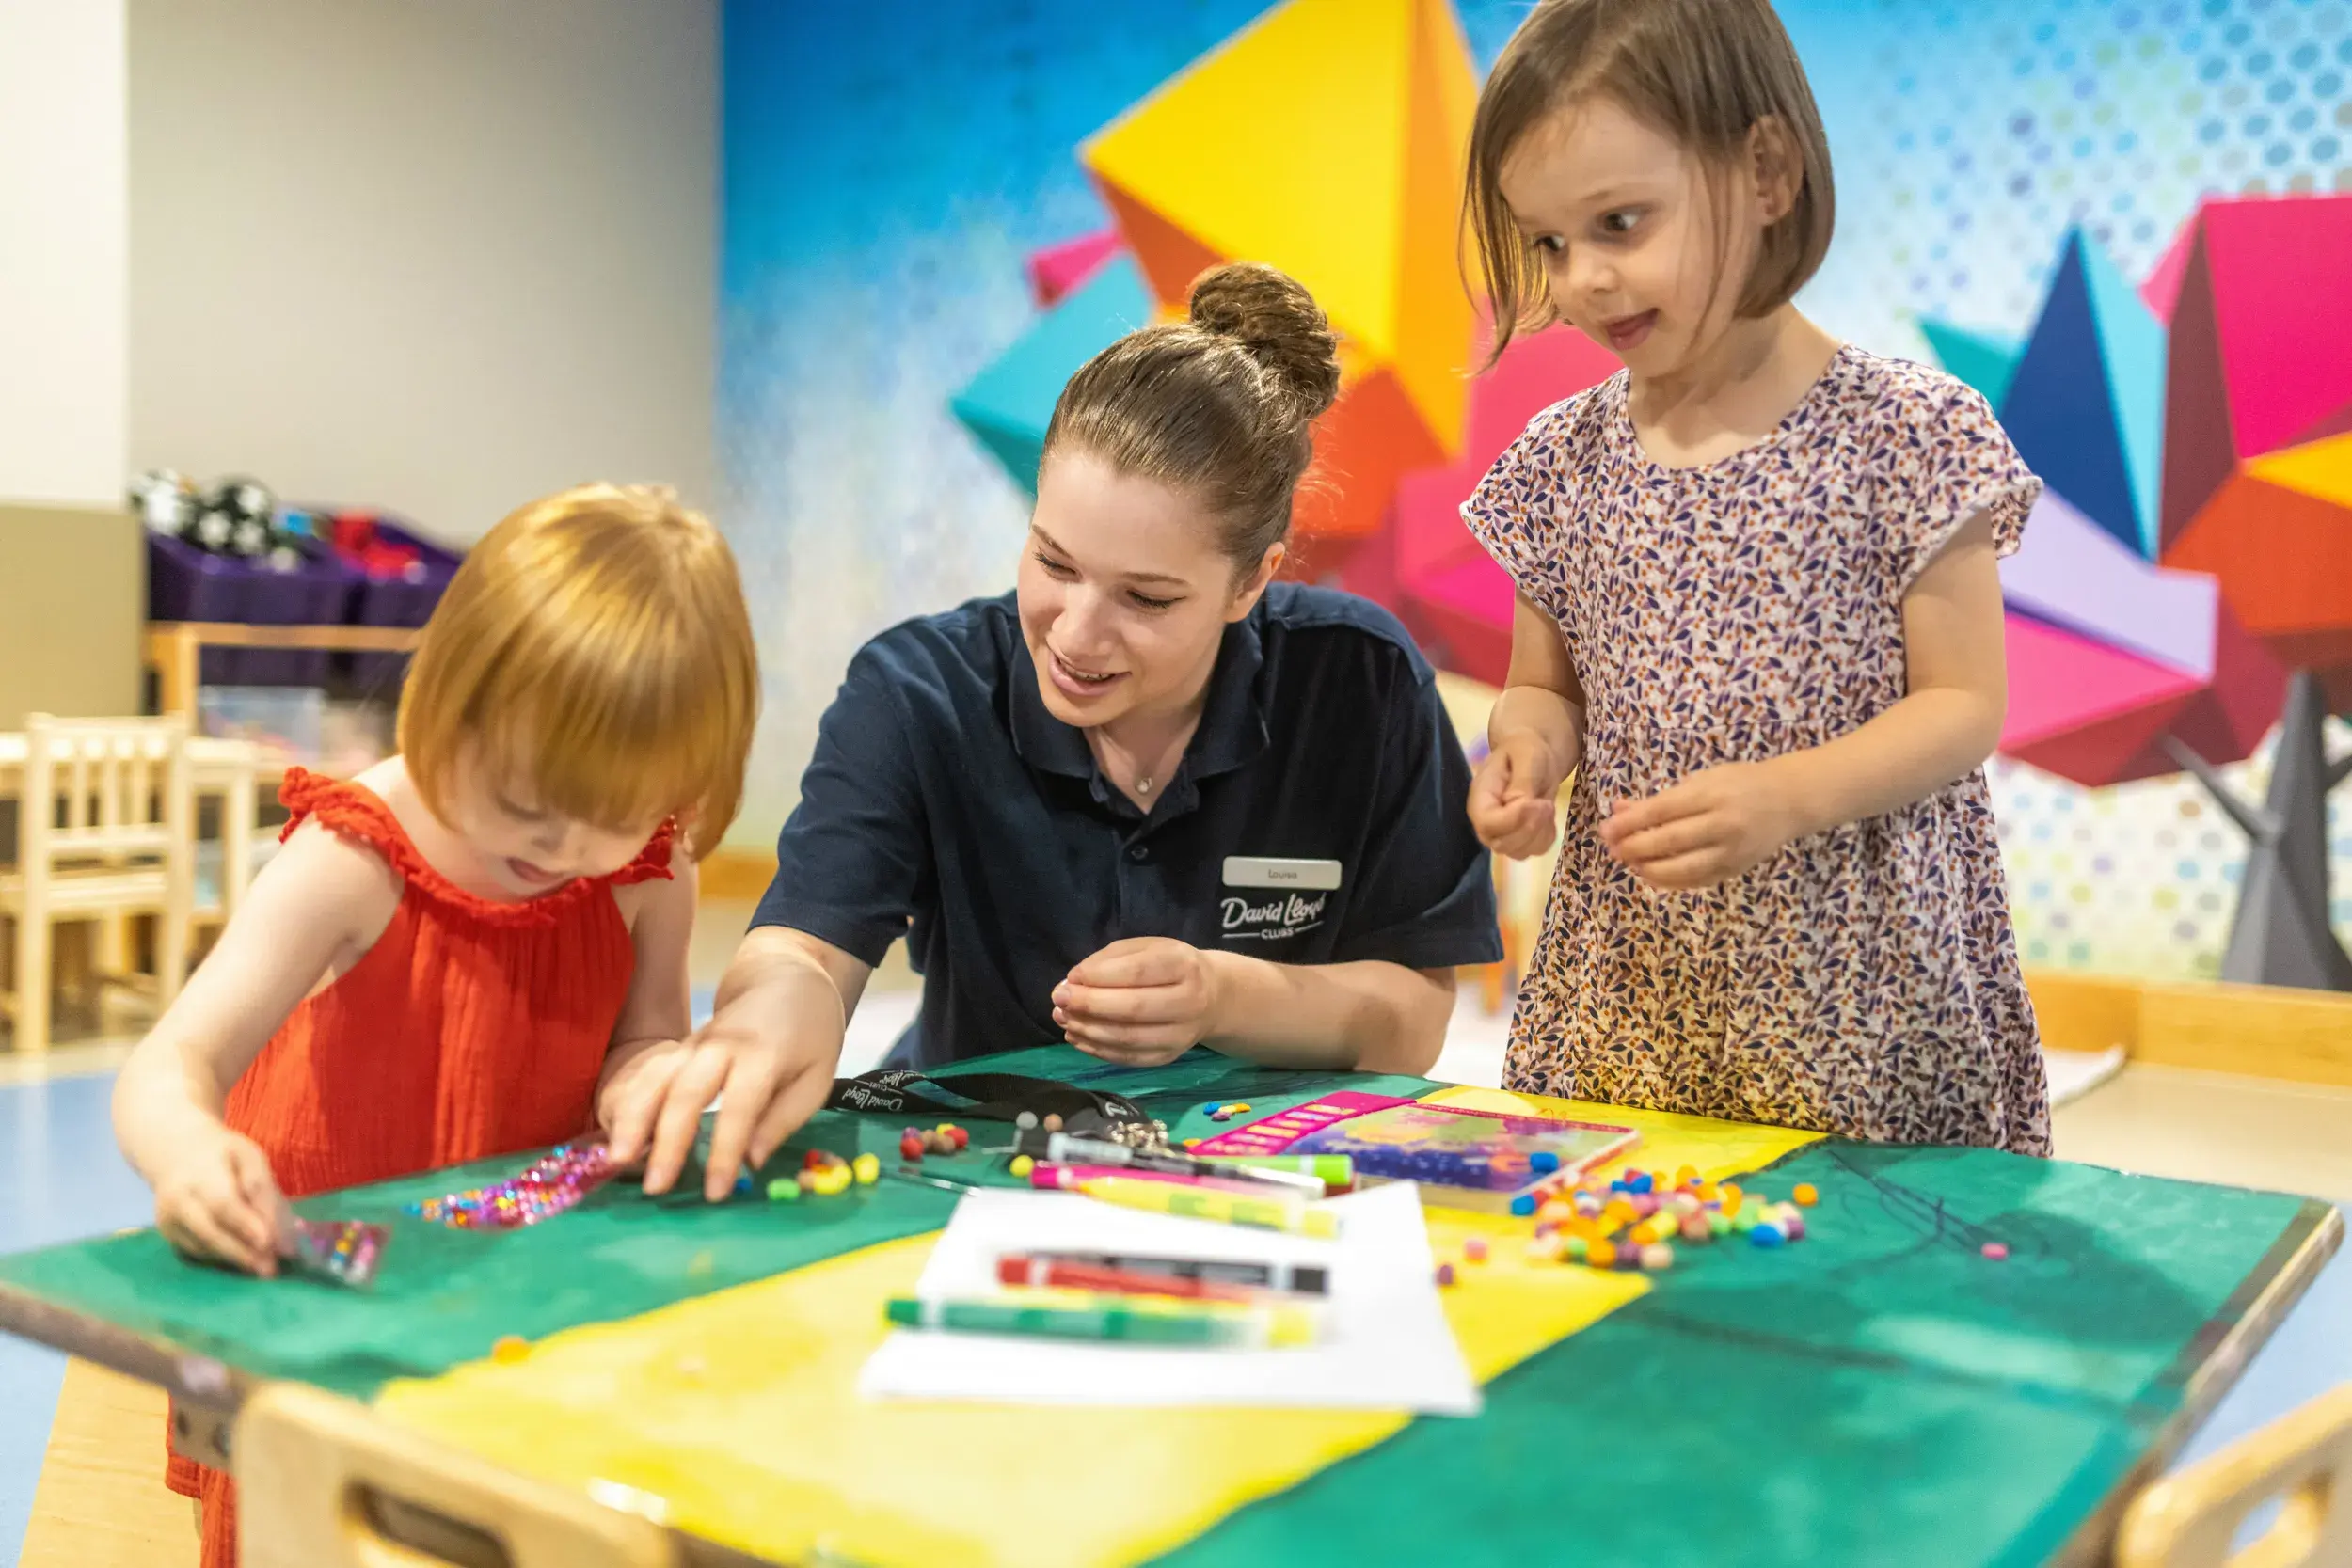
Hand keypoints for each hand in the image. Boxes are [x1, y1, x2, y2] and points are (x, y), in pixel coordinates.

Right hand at [153, 1124, 292, 1276]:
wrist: (174, 1152)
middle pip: (209, 1232)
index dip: (245, 1225)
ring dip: (234, 1260)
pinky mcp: (168, 1235)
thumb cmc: (222, 1155)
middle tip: (270, 1269)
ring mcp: (168, 1220)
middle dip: (242, 1252)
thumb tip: (280, 1234)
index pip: (223, 1204)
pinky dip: (220, 1259)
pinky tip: (243, 1262)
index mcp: (200, 1174)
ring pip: (202, 1246)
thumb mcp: (248, 1157)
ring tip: (263, 1269)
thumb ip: (262, 1190)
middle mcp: (178, 1200)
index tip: (269, 1243)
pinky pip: (196, 1252)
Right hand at [602, 992, 841, 1202]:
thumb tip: (752, 1162)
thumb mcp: (816, 1078)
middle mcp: (721, 1046)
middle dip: (667, 1141)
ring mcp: (693, 1044)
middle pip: (686, 1091)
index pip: (739, 1106)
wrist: (784, 979)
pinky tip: (616, 1135)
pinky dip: (628, 1104)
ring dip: (634, 1119)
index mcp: (763, 1054)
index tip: (715, 1192)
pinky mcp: (677, 1049)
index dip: (724, 1150)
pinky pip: (646, 1075)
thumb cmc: (809, 1035)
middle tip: (654, 1186)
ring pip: (655, 1079)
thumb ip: (783, 1120)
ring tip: (617, 1159)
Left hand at [1053, 938, 1226, 1066]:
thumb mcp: (1146, 948)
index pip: (1139, 972)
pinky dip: (1096, 1049)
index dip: (1100, 976)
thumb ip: (1109, 960)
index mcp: (1183, 966)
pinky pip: (1128, 1058)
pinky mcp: (1168, 1057)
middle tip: (1059, 999)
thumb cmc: (1169, 966)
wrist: (1211, 998)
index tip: (1071, 977)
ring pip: (1128, 1038)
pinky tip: (1076, 1037)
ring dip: (1088, 1030)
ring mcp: (1181, 1035)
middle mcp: (1189, 1002)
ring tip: (1063, 1018)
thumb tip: (1073, 982)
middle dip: (1090, 1004)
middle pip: (1134, 1008)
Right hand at [1469, 731, 1566, 858]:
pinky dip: (1547, 837)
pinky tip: (1546, 817)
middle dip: (1530, 827)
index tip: (1535, 802)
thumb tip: (1516, 804)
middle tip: (1545, 803)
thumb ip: (1521, 779)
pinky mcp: (1518, 841)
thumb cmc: (1526, 751)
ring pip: (1518, 852)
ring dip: (1540, 832)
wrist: (1534, 756)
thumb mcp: (1527, 754)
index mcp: (1479, 797)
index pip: (1486, 823)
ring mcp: (1500, 834)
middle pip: (1501, 844)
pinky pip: (1534, 851)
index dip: (1513, 819)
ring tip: (1546, 806)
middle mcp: (1485, 822)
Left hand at [1598, 761, 1802, 888]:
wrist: (1790, 801)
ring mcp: (1731, 851)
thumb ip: (1661, 798)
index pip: (1662, 811)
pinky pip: (1697, 881)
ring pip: (1682, 869)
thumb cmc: (1741, 783)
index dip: (1630, 822)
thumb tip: (1619, 810)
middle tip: (1612, 848)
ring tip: (1629, 862)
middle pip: (1669, 842)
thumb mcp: (1702, 779)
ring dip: (1649, 869)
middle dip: (1634, 847)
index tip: (1606, 829)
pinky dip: (1670, 882)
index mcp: (1712, 794)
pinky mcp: (1735, 870)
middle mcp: (1723, 824)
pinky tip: (1651, 875)